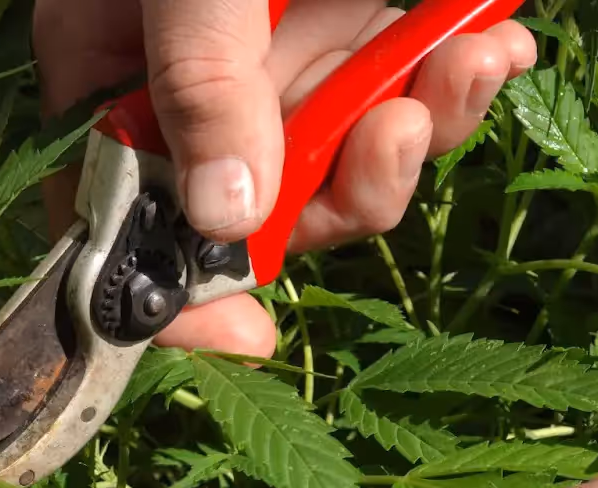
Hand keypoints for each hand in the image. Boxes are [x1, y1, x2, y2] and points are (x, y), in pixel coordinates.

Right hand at [31, 0, 533, 356]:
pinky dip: (452, 85)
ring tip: (463, 62)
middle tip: (397, 126)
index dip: (171, 298)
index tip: (243, 337)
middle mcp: (191, 90)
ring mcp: (281, 68)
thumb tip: (225, 218)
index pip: (116, 221)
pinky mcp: (360, 40)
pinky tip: (488, 43)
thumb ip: (200, 77)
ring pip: (343, 165)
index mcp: (109, 76)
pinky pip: (402, 104)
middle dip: (341, 188)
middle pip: (257, 210)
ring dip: (415, 134)